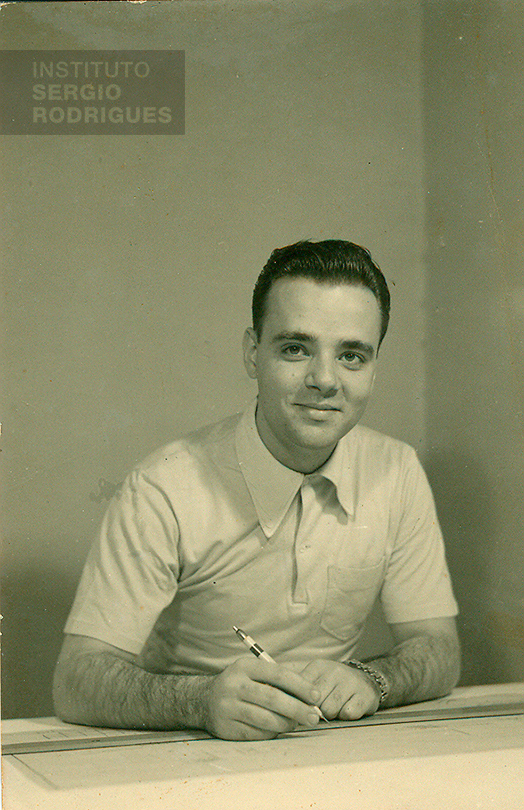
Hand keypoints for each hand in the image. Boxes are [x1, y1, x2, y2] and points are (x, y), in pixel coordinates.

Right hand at [200, 657, 322, 740]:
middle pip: (272, 698)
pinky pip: (256, 733)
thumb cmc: (239, 685)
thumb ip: (276, 680)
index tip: (316, 695)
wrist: (203, 700)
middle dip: (297, 708)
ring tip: (296, 723)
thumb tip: (308, 695)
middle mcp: (234, 685)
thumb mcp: (252, 672)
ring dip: (286, 723)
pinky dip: (271, 733)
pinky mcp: (226, 727)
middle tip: (313, 716)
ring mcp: (228, 707)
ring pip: (265, 719)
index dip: (299, 685)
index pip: (277, 674)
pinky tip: (279, 729)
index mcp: (244, 667)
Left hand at [297, 659, 380, 720]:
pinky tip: (347, 708)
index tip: (301, 707)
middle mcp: (335, 671)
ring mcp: (351, 682)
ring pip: (330, 709)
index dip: (300, 702)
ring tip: (334, 708)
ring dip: (331, 714)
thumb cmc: (334, 683)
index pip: (301, 688)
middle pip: (315, 701)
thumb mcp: (316, 678)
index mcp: (319, 666)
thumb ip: (299, 687)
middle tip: (321, 708)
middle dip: (316, 710)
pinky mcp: (365, 696)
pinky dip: (345, 716)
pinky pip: (348, 713)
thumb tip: (281, 699)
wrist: (365, 681)